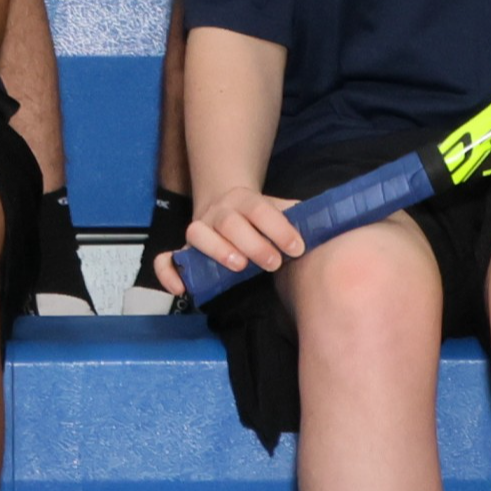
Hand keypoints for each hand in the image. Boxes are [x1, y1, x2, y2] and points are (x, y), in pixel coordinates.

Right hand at [164, 183, 305, 297]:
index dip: (278, 228)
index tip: (297, 247)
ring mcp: (199, 230)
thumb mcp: (280, 209)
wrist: (227, 204)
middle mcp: (218, 213)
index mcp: (244, 200)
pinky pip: (167, 259)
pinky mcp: (184, 251)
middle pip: (229, 222)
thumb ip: (298, 215)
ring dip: (218, 250)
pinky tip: (182, 289)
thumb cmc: (260, 217)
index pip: (259, 209)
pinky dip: (169, 272)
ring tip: (239, 266)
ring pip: (196, 234)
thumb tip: (324, 222)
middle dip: (252, 243)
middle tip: (274, 262)